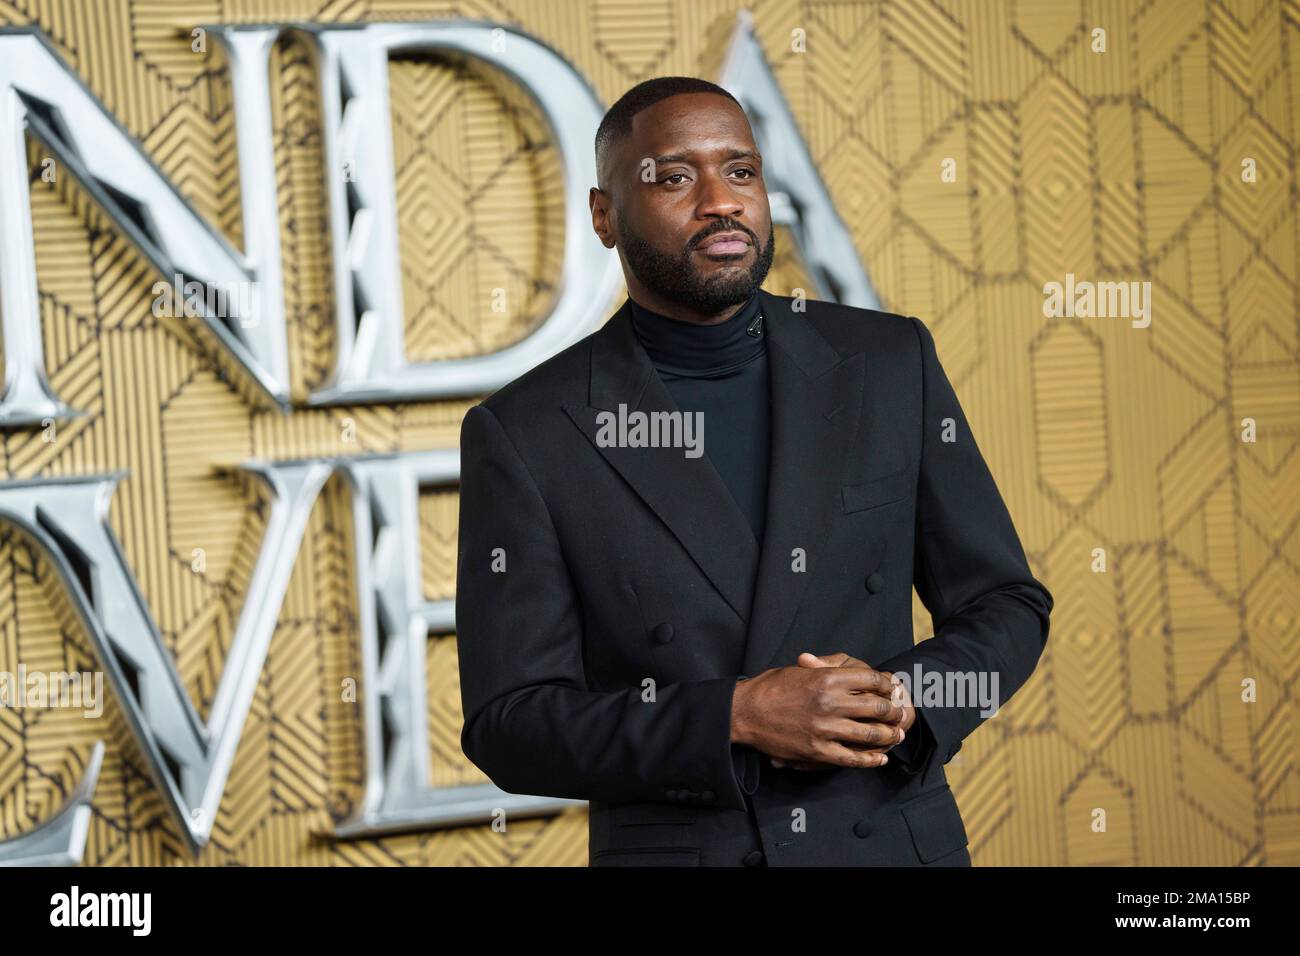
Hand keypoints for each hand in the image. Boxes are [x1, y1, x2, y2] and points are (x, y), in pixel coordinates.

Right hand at [767, 652, 914, 769]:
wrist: (745, 712)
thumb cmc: (770, 687)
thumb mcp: (799, 669)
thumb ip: (826, 669)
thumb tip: (851, 671)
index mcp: (826, 677)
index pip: (870, 679)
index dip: (886, 684)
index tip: (892, 688)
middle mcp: (830, 702)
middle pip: (876, 707)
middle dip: (893, 710)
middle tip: (899, 713)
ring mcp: (825, 729)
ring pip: (869, 734)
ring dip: (888, 735)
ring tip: (896, 734)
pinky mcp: (817, 751)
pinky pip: (852, 758)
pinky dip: (870, 759)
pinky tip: (880, 758)